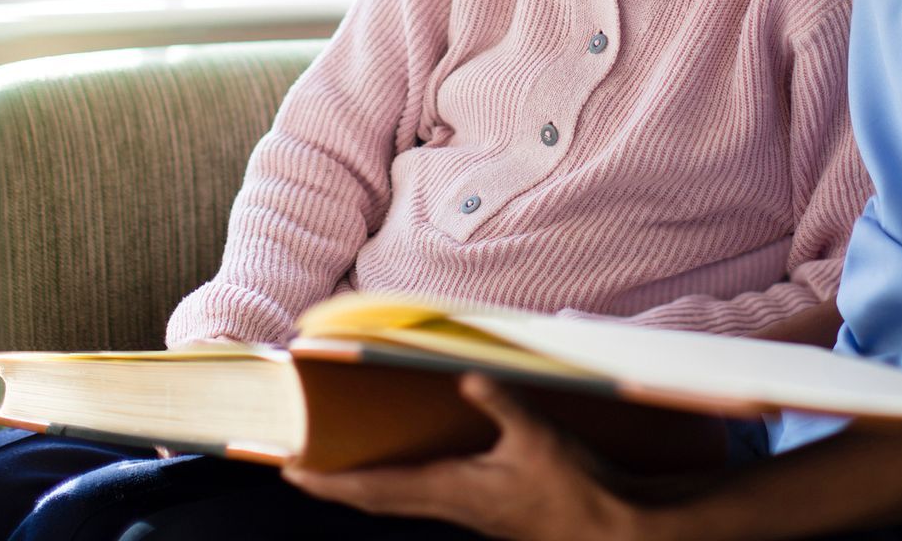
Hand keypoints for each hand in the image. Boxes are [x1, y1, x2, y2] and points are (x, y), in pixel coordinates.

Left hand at [284, 373, 649, 540]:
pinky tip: (404, 477)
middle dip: (335, 486)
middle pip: (377, 500)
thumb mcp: (540, 439)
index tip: (293, 471)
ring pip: (399, 503)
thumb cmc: (575, 490)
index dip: (332, 481)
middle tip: (297, 470)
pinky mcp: (484, 514)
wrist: (608, 531)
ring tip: (336, 472)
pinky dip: (397, 489)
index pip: (378, 488)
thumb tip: (466, 376)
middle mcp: (453, 507)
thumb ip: (503, 404)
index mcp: (456, 490)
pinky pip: (424, 501)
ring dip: (363, 489)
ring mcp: (468, 515)